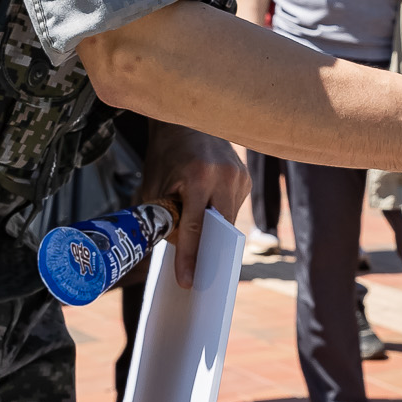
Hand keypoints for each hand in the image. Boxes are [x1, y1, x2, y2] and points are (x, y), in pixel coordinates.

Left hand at [138, 121, 247, 288]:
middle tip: (197, 273)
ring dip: (212, 228)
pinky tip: (204, 209)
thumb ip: (166, 218)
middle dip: (208, 250)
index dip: (191, 258)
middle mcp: (225, 174)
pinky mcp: (246, 176)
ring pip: (228, 219)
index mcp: (199, 176)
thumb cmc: (164, 155)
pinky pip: (232, 207)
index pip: (196, 228)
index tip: (188, 282)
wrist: (183, 120)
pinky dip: (218, 214)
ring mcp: (240, 175)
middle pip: (220, 227)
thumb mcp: (155, 187)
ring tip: (194, 230)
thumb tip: (182, 249)